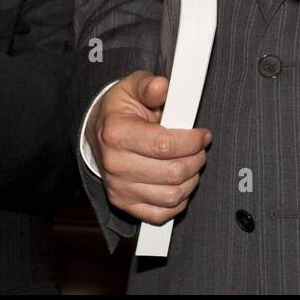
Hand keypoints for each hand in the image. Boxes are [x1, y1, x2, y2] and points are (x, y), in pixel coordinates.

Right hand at [87, 71, 211, 224]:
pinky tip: (179, 183)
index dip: (192, 141)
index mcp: (117, 133)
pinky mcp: (124, 203)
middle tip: (199, 148)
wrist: (98, 133)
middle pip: (173, 173)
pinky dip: (178, 201)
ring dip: (191, 180)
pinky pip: (161, 214)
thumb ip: (148, 86)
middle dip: (196, 159)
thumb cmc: (119, 110)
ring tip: (190, 163)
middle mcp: (115, 164)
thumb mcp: (131, 88)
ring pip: (172, 195)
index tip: (202, 135)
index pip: (165, 145)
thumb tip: (162, 86)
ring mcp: (119, 188)